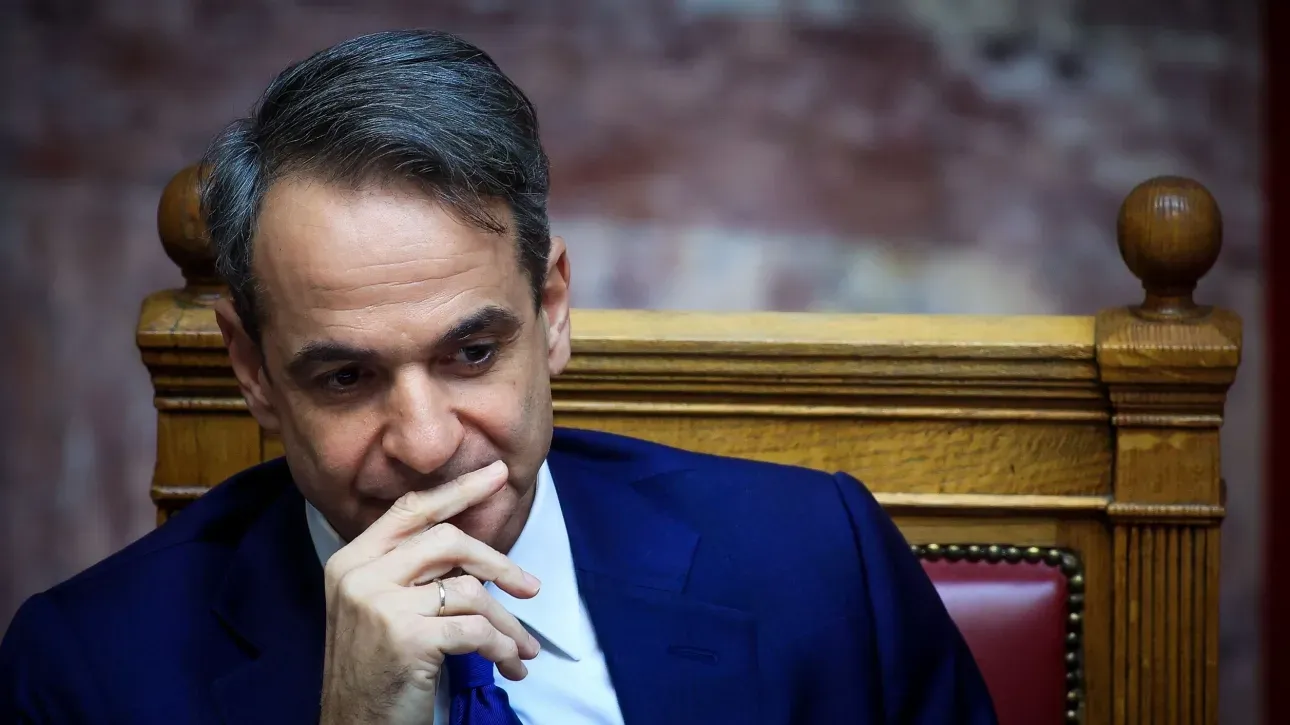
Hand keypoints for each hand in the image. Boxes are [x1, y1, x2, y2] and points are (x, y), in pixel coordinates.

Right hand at [318, 461, 541, 724]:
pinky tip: (508, 665)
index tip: (498, 474)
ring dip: (507, 622)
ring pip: (470, 590)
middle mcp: (360, 576)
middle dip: (499, 562)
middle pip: (448, 540)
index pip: (411, 509)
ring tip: (522, 647)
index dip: (459, 489)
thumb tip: (474, 546)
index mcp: (351, 561)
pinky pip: (475, 630)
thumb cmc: (377, 670)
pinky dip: (501, 648)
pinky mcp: (406, 638)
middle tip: (531, 587)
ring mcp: (380, 605)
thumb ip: (411, 572)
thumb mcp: (380, 609)